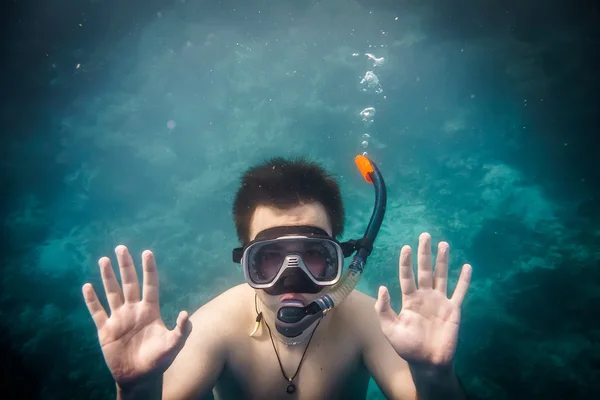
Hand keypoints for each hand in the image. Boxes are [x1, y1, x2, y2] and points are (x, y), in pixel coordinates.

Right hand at [82, 245, 191, 389]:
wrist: (139, 378)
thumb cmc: (159, 361)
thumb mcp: (173, 345)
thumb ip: (181, 330)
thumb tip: (185, 314)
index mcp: (150, 311)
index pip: (150, 285)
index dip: (148, 269)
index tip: (147, 252)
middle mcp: (134, 310)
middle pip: (129, 283)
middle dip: (125, 266)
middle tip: (121, 248)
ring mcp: (119, 319)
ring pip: (112, 293)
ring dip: (108, 277)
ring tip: (104, 260)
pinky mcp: (105, 330)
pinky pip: (97, 312)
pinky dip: (92, 300)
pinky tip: (87, 286)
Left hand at [375, 233, 471, 367]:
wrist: (428, 362)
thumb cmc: (407, 346)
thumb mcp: (390, 329)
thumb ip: (384, 309)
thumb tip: (383, 287)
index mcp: (409, 299)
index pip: (407, 276)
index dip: (406, 262)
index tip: (406, 247)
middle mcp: (425, 296)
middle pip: (425, 270)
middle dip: (425, 253)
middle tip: (425, 235)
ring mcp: (440, 301)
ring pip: (442, 276)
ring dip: (443, 261)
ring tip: (444, 244)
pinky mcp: (453, 309)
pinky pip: (460, 292)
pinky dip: (464, 280)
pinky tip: (467, 266)